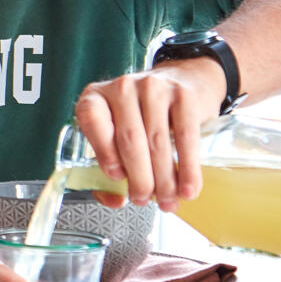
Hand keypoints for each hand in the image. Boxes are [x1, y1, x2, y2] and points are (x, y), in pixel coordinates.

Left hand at [73, 59, 226, 212]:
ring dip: (164, 179)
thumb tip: (115, 200)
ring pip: (157, 142)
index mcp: (96, 97)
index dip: (104, 152)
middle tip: (144, 199)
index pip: (92, 121)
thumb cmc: (142, 116)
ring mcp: (154, 87)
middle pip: (129, 139)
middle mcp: (122, 88)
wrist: (182, 81)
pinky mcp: (183, 94)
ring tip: (168, 200)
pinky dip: (187, 167)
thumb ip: (108, 169)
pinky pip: (185, 136)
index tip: (117, 178)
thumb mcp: (117, 134)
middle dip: (139, 178)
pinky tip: (188, 187)